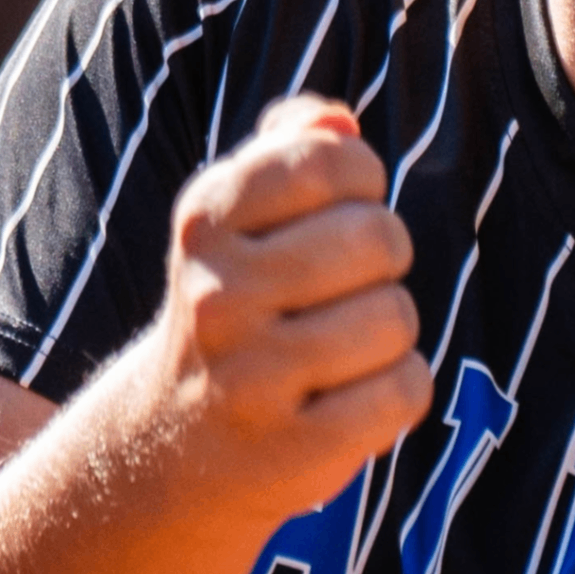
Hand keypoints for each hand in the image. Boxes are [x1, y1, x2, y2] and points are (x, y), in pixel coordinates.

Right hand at [136, 97, 429, 520]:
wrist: (170, 446)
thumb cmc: (237, 305)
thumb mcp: (239, 216)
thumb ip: (292, 145)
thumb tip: (339, 121)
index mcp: (205, 221)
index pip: (332, 159)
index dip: (362, 180)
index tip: (339, 209)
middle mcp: (218, 296)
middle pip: (377, 237)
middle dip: (384, 258)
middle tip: (346, 287)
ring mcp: (250, 379)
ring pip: (395, 317)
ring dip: (390, 330)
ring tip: (344, 346)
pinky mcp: (291, 452)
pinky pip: (404, 391)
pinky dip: (399, 389)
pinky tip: (353, 396)